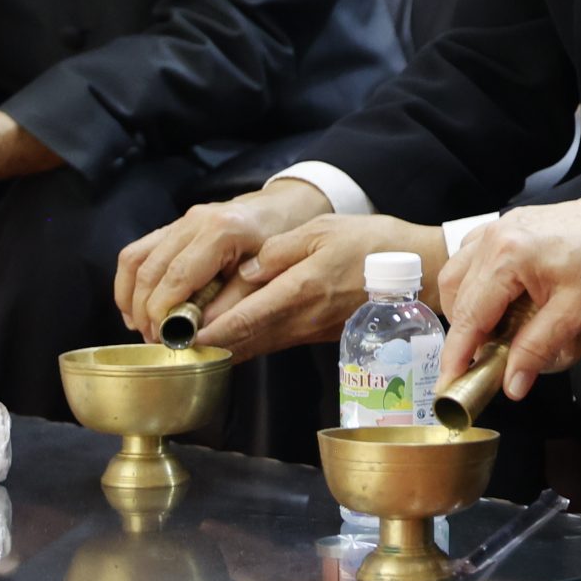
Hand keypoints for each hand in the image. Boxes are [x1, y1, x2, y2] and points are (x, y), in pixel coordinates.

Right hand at [115, 182, 329, 344]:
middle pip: (150, 270)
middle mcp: (195, 221)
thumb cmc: (280, 241)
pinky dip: (131, 283)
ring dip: (131, 298)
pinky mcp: (172, 227)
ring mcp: (180, 221)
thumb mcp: (269, 275)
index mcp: (222, 231)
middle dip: (145, 311)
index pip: (177, 276)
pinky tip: (138, 309)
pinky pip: (138, 253)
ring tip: (142, 328)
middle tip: (154, 340)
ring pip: (134, 258)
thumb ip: (235, 304)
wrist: (282, 208)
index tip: (163, 337)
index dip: (163, 312)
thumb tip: (201, 335)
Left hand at [194, 213, 443, 361]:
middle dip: (200, 347)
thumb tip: (248, 267)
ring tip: (182, 342)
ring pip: (250, 347)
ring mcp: (306, 331)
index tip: (172, 339)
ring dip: (217, 348)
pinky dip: (240, 343)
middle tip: (163, 343)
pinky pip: (268, 343)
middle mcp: (299, 320)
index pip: (240, 321)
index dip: (202, 334)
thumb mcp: (325, 231)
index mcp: (298, 292)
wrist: (418, 275)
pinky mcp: (312, 334)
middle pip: (238, 343)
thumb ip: (280, 249)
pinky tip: (222, 337)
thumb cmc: (375, 246)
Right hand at [437, 170, 580, 400]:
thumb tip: (511, 386)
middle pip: (456, 293)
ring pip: (458, 273)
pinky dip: (474, 284)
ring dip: (464, 307)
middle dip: (462, 332)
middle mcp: (494, 236)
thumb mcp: (576, 313)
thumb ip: (536, 349)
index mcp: (507, 256)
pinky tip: (495, 304)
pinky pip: (473, 257)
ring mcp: (500, 226)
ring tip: (488, 336)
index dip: (457, 353)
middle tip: (477, 363)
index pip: (469, 314)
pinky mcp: (509, 225)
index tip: (450, 382)